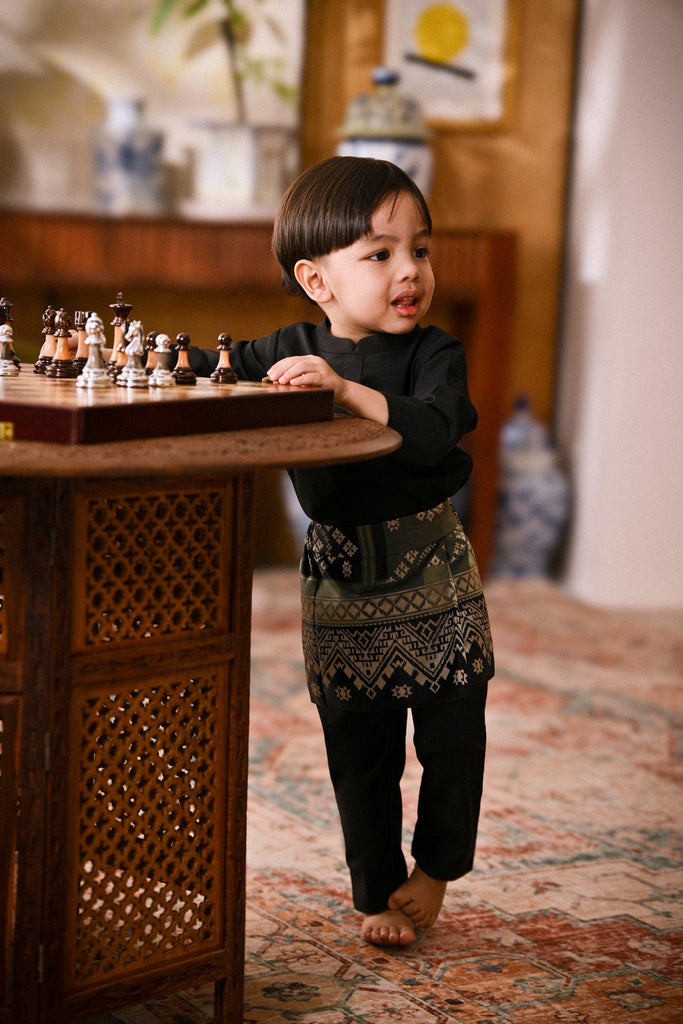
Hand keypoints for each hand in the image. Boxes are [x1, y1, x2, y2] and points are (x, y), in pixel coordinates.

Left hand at [267, 354, 388, 424]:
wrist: (343, 391)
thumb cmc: (322, 387)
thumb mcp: (307, 380)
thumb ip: (296, 377)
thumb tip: (277, 380)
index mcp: (310, 360)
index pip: (291, 360)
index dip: (279, 365)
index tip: (270, 373)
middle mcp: (315, 361)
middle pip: (294, 362)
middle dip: (281, 369)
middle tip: (273, 377)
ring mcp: (322, 368)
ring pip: (302, 366)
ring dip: (289, 373)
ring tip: (281, 381)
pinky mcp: (326, 377)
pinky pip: (312, 376)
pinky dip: (301, 379)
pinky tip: (293, 383)